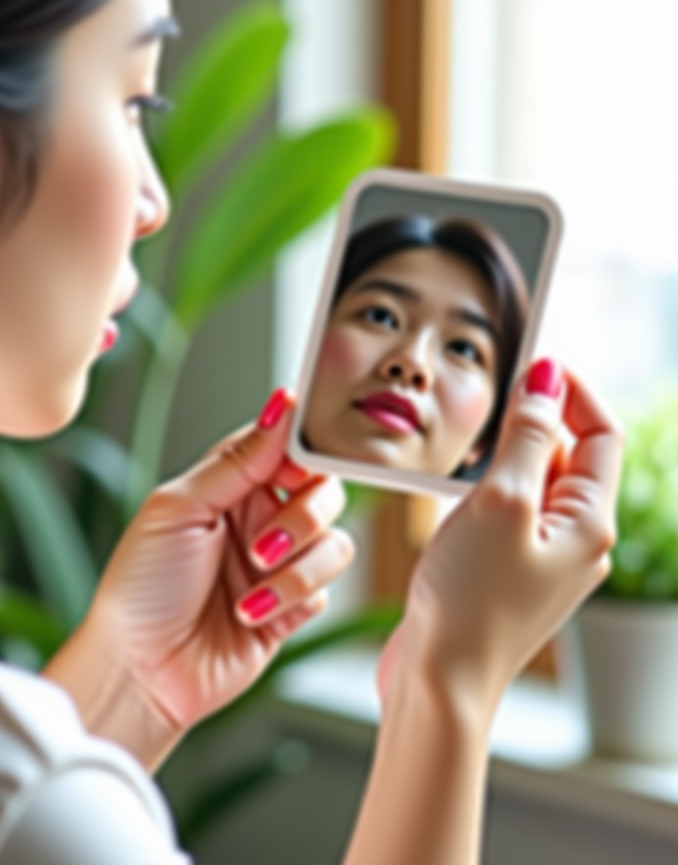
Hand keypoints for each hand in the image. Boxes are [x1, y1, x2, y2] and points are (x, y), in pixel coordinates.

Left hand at [85, 387, 355, 734]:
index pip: (284, 446)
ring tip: (249, 585)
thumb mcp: (179, 507)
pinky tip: (250, 613)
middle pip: (323, 491)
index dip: (300, 453)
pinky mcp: (292, 608)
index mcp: (226, 484)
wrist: (140, 669)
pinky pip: (327, 589)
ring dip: (297, 567)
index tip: (294, 469)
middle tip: (263, 544)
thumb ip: (237, 459)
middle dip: (303, 518)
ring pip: (334, 542)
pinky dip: (293, 599)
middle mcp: (257, 518)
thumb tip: (280, 406)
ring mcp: (277, 563)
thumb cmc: (141, 587)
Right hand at [378, 360, 623, 718]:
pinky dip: (485, 488)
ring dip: (504, 455)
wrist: (441, 680)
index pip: (601, 434)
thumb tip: (547, 381)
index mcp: (589, 522)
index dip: (571, 391)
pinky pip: (507, 511)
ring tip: (464, 446)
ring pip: (533, 483)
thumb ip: (526, 438)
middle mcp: (575, 540)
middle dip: (533, 421)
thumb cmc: (470, 600)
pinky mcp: (506, 571)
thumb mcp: (500, 502)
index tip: (531, 362)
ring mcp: (541, 558)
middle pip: (568, 456)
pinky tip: (452, 489)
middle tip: (486, 400)